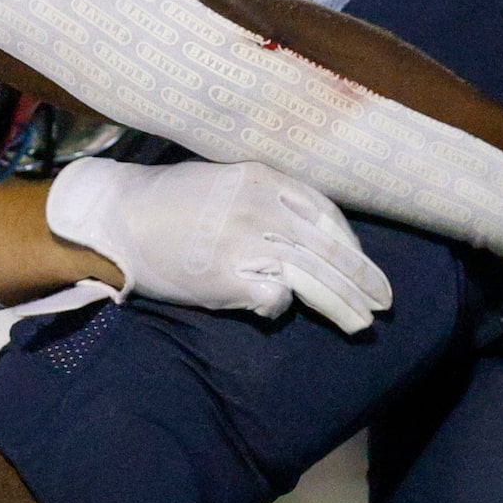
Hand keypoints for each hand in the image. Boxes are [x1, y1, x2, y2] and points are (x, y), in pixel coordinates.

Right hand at [46, 157, 394, 333]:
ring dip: (343, 305)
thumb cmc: (171, 201)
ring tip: (363, 324)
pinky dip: (280, 306)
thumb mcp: (228, 181)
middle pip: (328, 250)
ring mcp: (245, 241)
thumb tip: (315, 236)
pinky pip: (274, 296)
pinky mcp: (227, 276)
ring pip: (312, 277)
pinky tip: (274, 310)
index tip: (362, 265)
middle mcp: (261, 207)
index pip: (327, 214)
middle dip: (362, 279)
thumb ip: (272, 200)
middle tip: (386, 301)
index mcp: (266, 179)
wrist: (117, 217)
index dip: (351, 245)